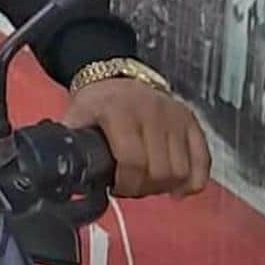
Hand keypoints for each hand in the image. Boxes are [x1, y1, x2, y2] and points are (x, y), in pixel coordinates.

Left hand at [62, 78, 210, 198]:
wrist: (117, 75)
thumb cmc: (97, 102)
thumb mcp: (77, 116)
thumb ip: (70, 141)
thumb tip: (61, 169)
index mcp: (121, 111)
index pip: (133, 161)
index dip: (126, 183)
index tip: (115, 188)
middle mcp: (153, 112)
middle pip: (160, 170)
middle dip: (144, 188)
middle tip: (131, 187)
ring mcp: (175, 117)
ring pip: (182, 170)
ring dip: (166, 186)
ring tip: (148, 183)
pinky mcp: (191, 121)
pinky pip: (203, 160)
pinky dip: (194, 181)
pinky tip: (178, 189)